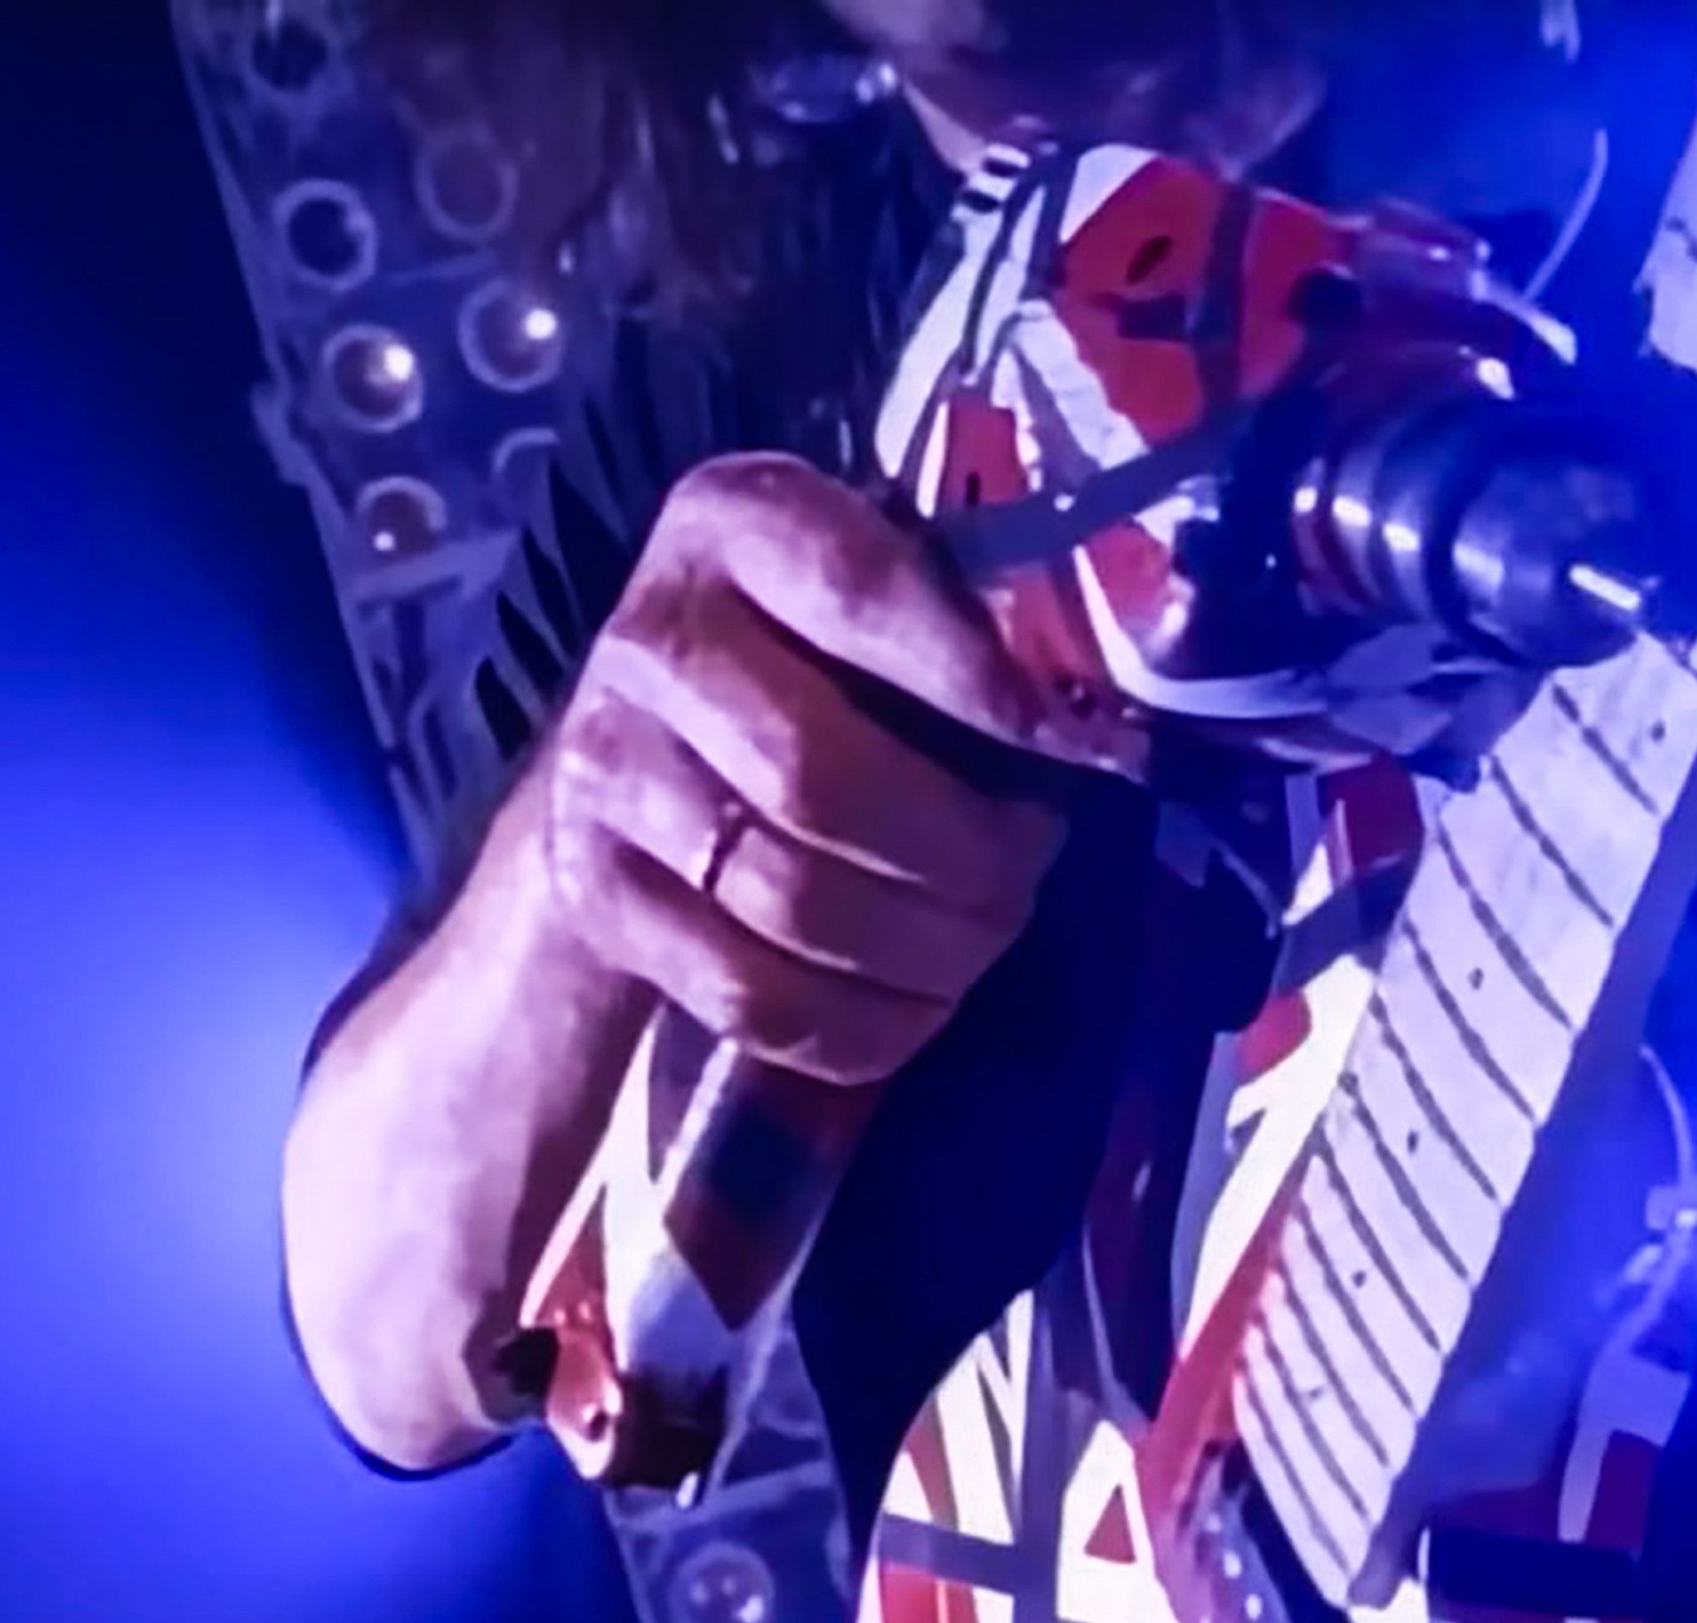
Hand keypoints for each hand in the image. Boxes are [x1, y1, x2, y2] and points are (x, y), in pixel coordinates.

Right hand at [535, 451, 1114, 1084]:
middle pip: (819, 780)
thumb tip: (1099, 725)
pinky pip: (753, 998)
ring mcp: (606, 773)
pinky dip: (866, 1024)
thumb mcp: (881, 606)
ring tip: (987, 937)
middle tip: (1030, 872)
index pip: (860, 591)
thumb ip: (970, 633)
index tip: (1081, 749)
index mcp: (736, 524)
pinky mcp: (598, 897)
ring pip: (792, 899)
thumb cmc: (816, 668)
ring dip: (927, 948)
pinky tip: (923, 1004)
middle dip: (962, 853)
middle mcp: (653, 637)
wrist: (643, 759)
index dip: (980, 683)